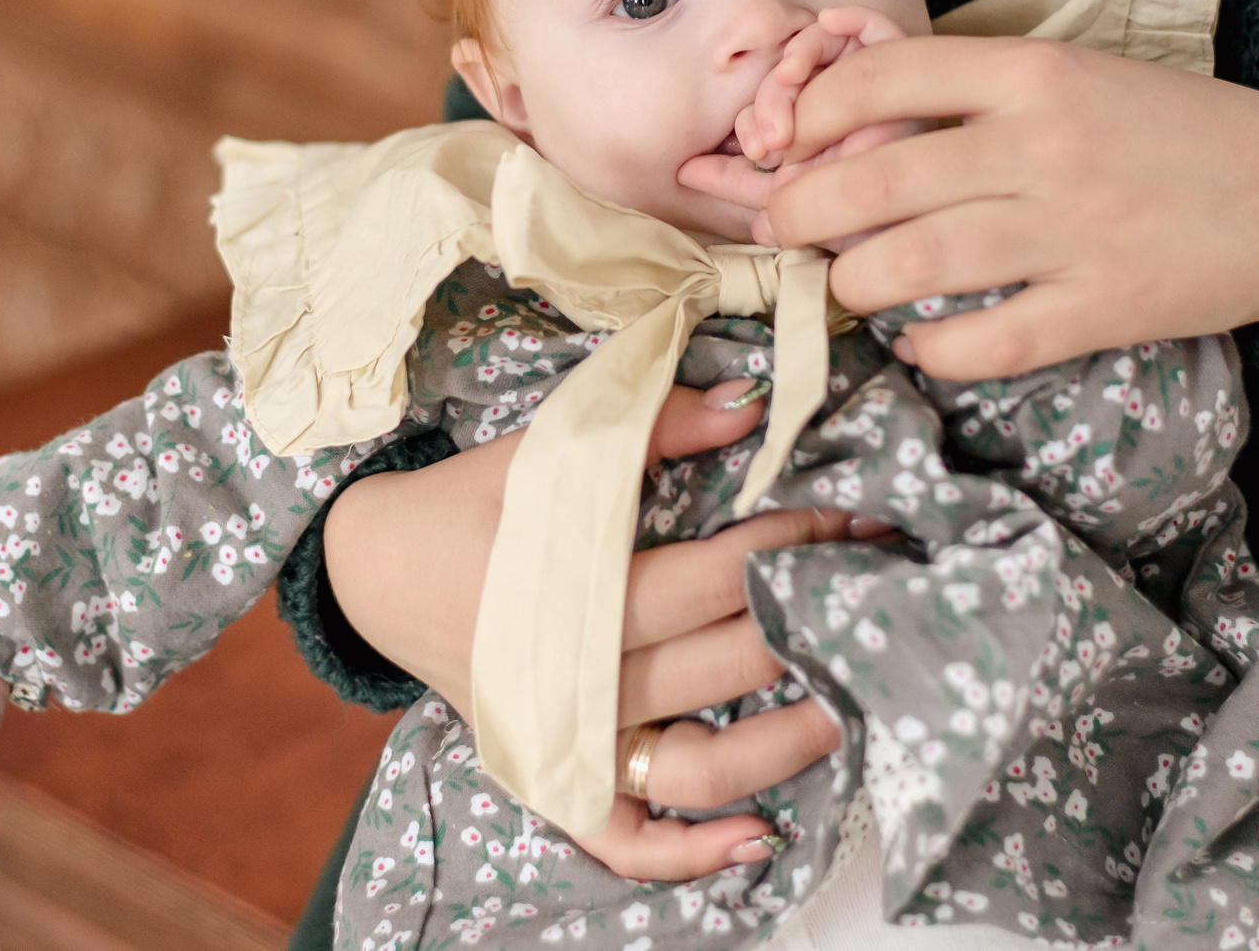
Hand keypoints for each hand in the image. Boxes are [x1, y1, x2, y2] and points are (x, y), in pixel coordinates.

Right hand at [324, 379, 864, 879]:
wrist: (376, 572)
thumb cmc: (474, 502)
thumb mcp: (550, 445)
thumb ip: (653, 424)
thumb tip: (757, 405)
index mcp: (568, 590)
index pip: (709, 577)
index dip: (791, 544)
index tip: (854, 512)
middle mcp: (571, 679)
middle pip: (718, 664)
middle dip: (812, 620)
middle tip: (882, 585)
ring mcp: (566, 740)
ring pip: (693, 766)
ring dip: (783, 744)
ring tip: (856, 703)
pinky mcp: (554, 776)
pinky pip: (625, 839)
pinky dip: (689, 854)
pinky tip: (761, 838)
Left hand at [677, 7, 923, 243]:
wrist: (911, 244)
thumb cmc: (854, 233)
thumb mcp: (785, 203)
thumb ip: (737, 183)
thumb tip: (684, 168)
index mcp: (824, 125)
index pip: (781, 92)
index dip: (756, 115)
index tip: (752, 152)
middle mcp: (855, 102)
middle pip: (800, 66)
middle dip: (770, 98)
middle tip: (767, 141)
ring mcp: (884, 85)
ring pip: (825, 44)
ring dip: (796, 64)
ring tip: (792, 107)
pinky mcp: (916, 72)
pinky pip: (880, 26)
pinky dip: (850, 17)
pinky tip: (829, 23)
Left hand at [760, 36, 1258, 379]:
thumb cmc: (1175, 131)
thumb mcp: (1078, 76)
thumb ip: (982, 96)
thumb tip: (862, 131)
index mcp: (1034, 73)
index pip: (883, 75)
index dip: (812, 113)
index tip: (789, 144)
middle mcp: (1042, 145)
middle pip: (875, 179)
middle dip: (802, 213)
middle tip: (784, 232)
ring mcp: (1072, 229)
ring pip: (913, 261)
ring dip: (853, 285)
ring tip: (841, 290)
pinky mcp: (1103, 306)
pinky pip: (986, 340)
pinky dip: (933, 349)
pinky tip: (919, 341)